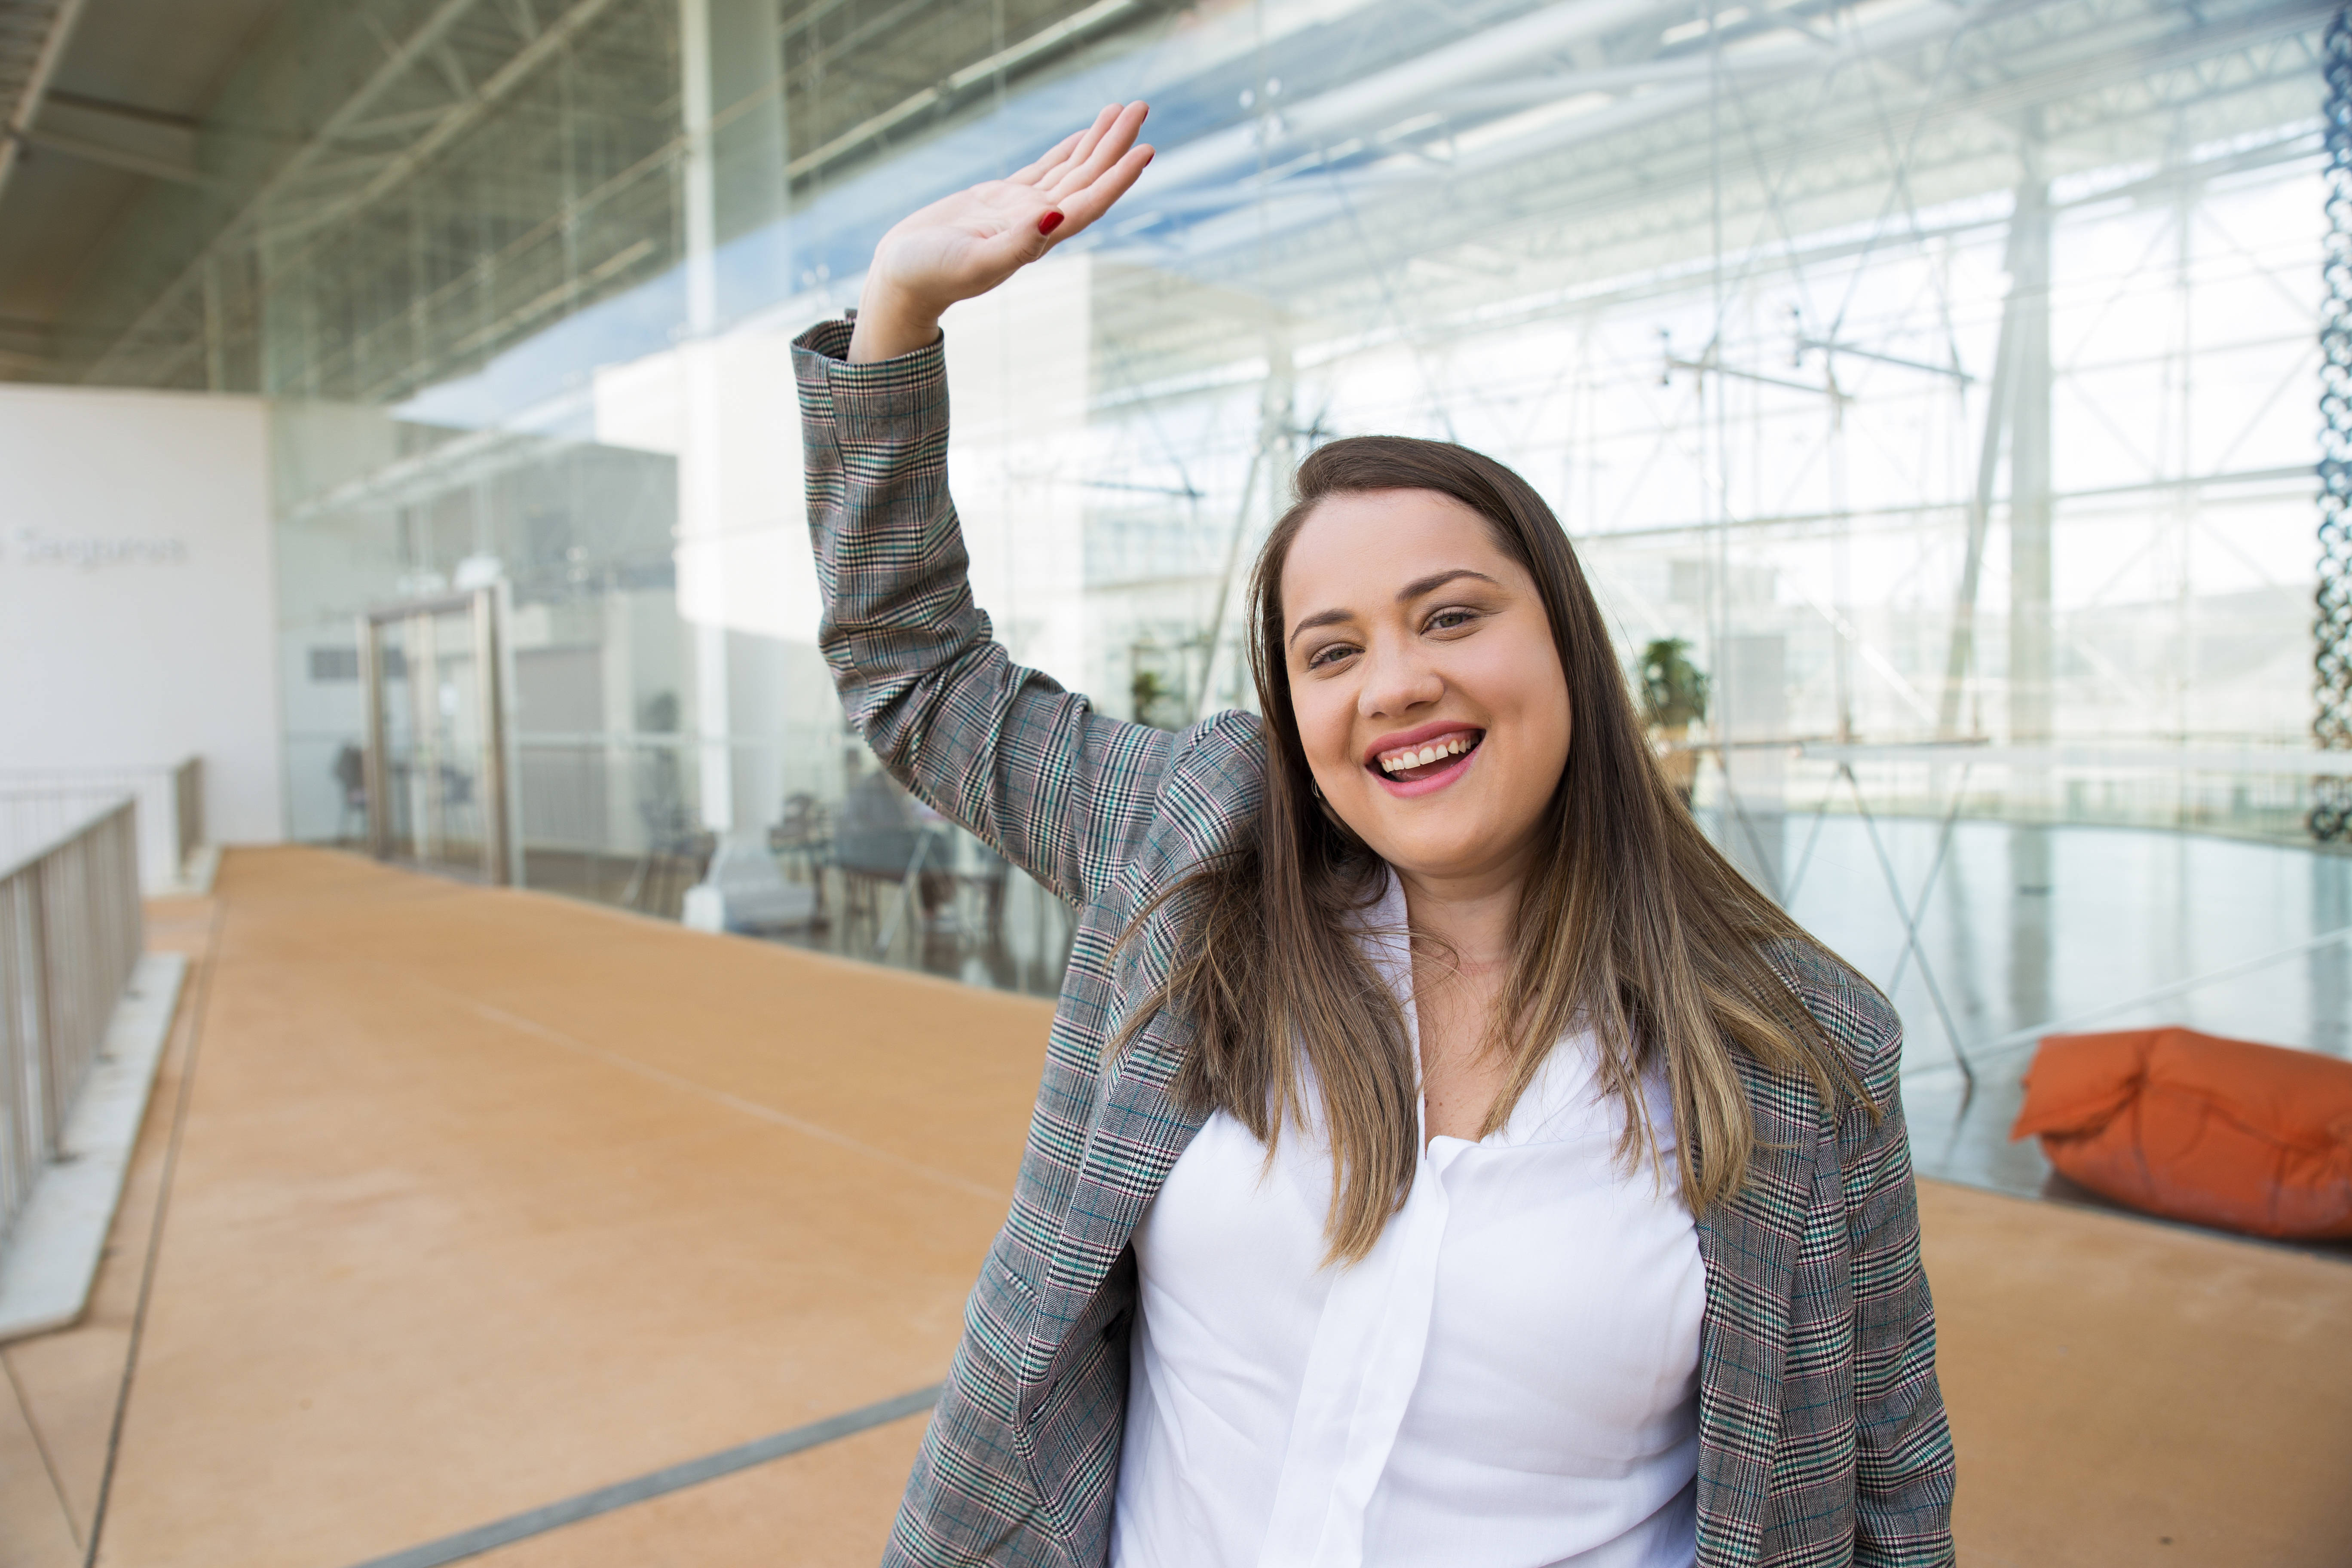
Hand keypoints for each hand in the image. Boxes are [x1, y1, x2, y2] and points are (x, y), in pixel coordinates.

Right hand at [849, 102, 1153, 362]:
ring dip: (1097, 142)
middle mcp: (1037, 223)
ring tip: (1122, 110)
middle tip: (1140, 107)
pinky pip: (1044, 170)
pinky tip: (1083, 136)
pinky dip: (1066, 151)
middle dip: (1115, 144)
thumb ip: (1018, 243)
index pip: (1088, 203)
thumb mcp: (974, 262)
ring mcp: (1021, 210)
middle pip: (1087, 178)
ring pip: (1070, 169)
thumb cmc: (931, 276)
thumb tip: (1056, 216)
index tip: (1145, 149)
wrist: (902, 279)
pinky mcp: (1000, 199)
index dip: (1118, 178)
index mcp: (1036, 239)